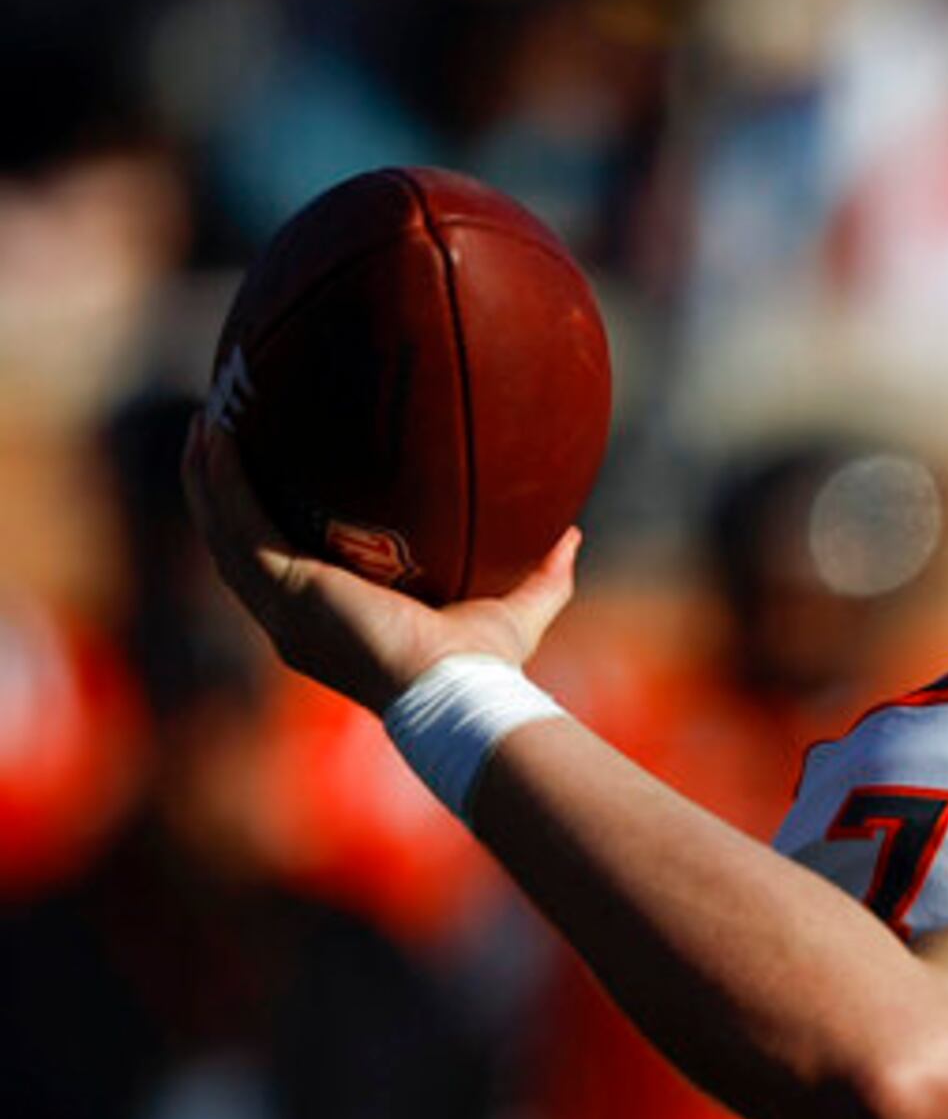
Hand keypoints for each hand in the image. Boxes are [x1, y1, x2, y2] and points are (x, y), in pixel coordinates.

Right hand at [182, 418, 577, 711]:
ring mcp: (282, 608)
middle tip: (219, 439)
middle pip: (239, 547)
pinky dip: (224, 480)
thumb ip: (542, 577)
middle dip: (222, 493)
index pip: (286, 572)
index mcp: (330, 626)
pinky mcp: (285, 590)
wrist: (458, 694)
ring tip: (205, 423)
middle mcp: (293, 621)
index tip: (268, 483)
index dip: (269, 530)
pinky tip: (217, 437)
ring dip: (208, 477)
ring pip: (225, 532)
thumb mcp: (515, 613)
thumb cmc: (484, 671)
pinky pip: (239, 524)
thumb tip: (572, 535)